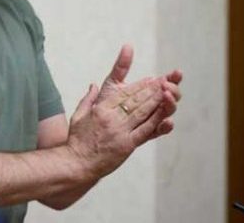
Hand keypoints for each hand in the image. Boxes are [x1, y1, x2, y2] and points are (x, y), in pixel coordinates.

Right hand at [66, 45, 181, 178]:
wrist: (77, 163)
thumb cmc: (77, 141)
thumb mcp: (78, 116)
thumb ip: (88, 99)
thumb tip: (93, 85)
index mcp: (100, 109)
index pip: (124, 94)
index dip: (139, 85)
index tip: (150, 79)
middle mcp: (112, 118)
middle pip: (135, 100)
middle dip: (151, 90)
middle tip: (164, 82)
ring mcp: (120, 131)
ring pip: (142, 113)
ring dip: (156, 101)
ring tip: (167, 92)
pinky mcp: (127, 145)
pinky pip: (144, 130)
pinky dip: (155, 121)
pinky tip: (165, 115)